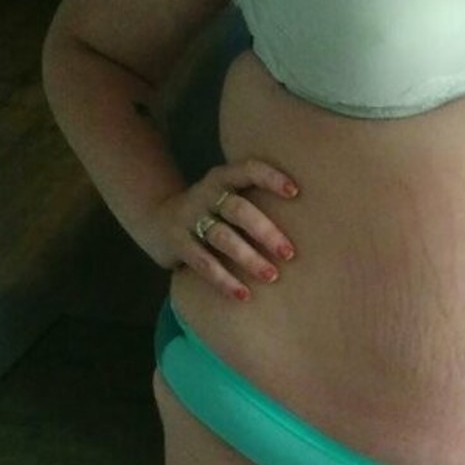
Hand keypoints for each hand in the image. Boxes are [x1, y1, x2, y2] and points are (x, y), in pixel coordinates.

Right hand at [145, 159, 299, 302]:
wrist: (157, 218)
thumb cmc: (210, 208)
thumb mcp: (226, 194)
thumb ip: (253, 197)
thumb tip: (308, 215)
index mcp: (222, 177)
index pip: (248, 169)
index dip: (270, 178)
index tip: (295, 192)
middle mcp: (206, 194)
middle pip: (238, 209)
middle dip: (265, 231)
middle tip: (289, 253)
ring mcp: (190, 218)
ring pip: (222, 237)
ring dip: (248, 258)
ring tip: (272, 276)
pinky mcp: (178, 243)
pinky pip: (203, 263)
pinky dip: (224, 280)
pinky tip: (243, 294)